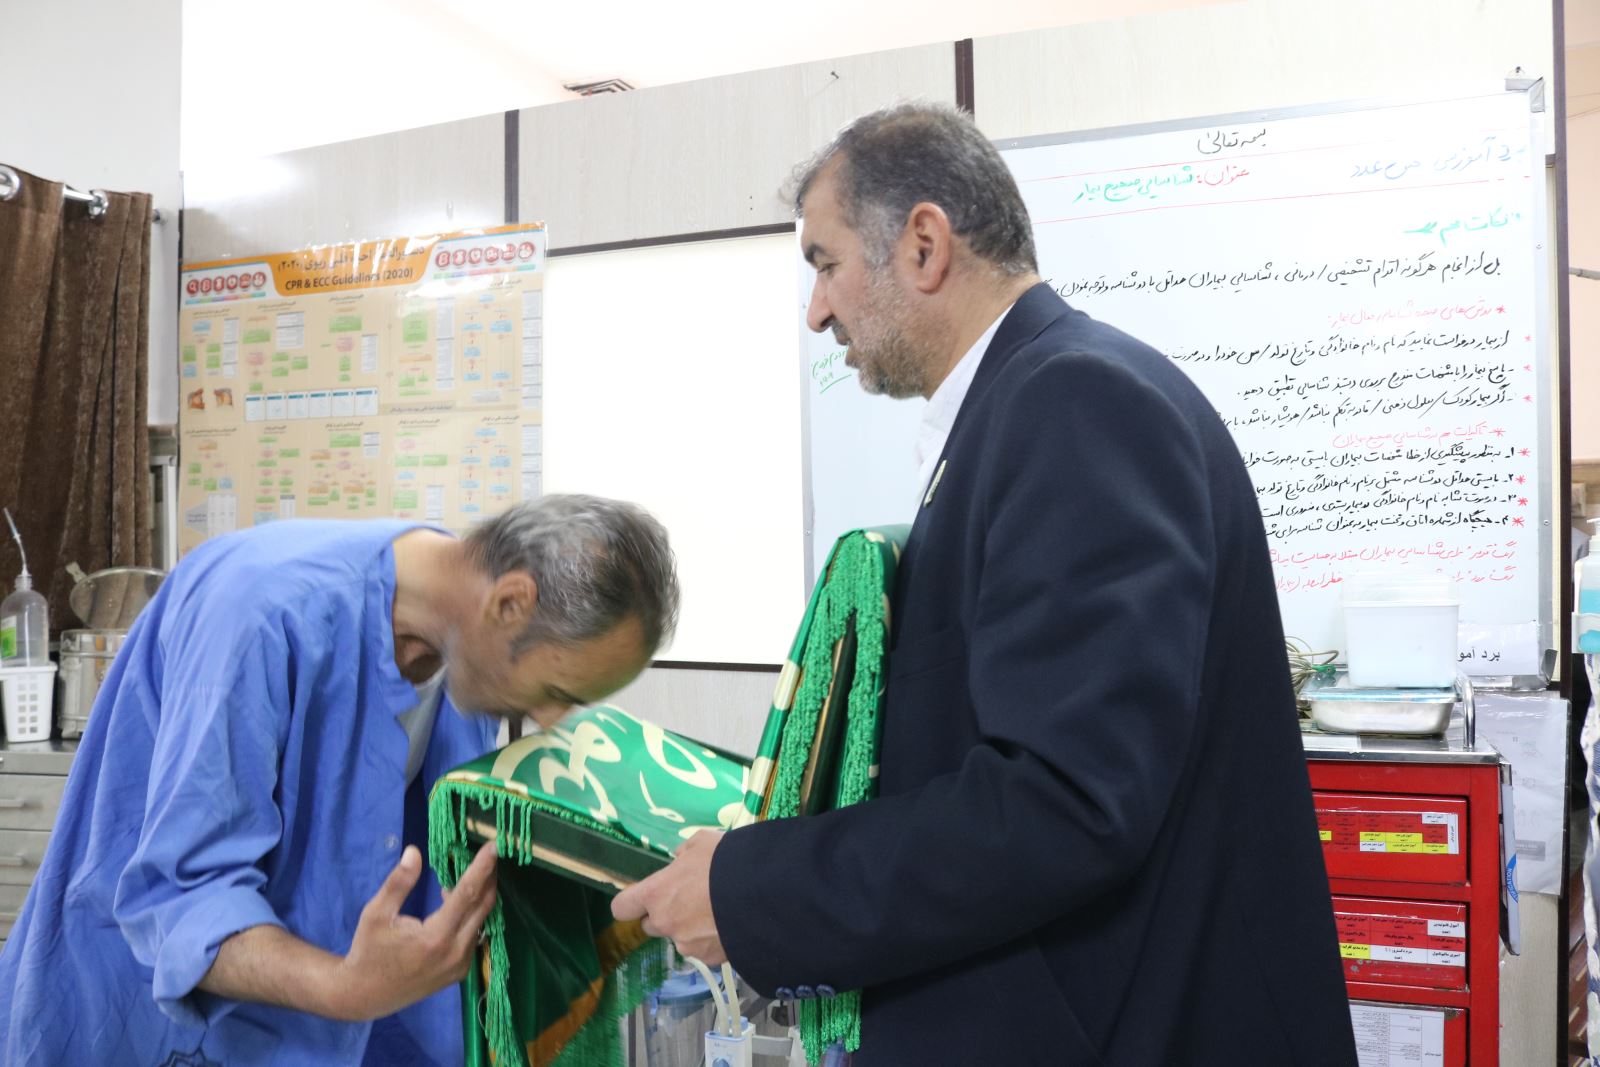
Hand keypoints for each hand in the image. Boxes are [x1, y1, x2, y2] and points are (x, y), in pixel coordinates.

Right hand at [330, 842, 497, 1020]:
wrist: (365, 996)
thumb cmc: (368, 951)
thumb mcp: (376, 914)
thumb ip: (398, 883)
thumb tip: (414, 852)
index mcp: (435, 938)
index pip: (467, 894)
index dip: (482, 867)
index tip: (495, 846)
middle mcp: (455, 953)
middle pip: (483, 906)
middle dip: (489, 877)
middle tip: (490, 854)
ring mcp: (460, 965)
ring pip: (482, 922)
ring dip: (479, 896)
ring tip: (471, 873)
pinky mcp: (460, 972)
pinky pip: (474, 936)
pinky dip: (471, 915)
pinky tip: (456, 903)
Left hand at [611, 830, 725, 964]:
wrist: (764, 893)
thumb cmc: (726, 861)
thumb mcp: (701, 842)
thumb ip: (683, 853)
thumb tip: (680, 860)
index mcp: (656, 893)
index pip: (622, 907)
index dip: (630, 903)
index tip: (643, 898)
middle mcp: (665, 923)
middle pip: (650, 925)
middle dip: (664, 915)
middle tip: (690, 901)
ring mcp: (686, 944)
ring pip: (680, 939)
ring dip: (691, 929)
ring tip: (718, 913)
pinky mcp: (708, 959)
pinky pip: (704, 950)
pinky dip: (713, 941)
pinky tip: (731, 926)